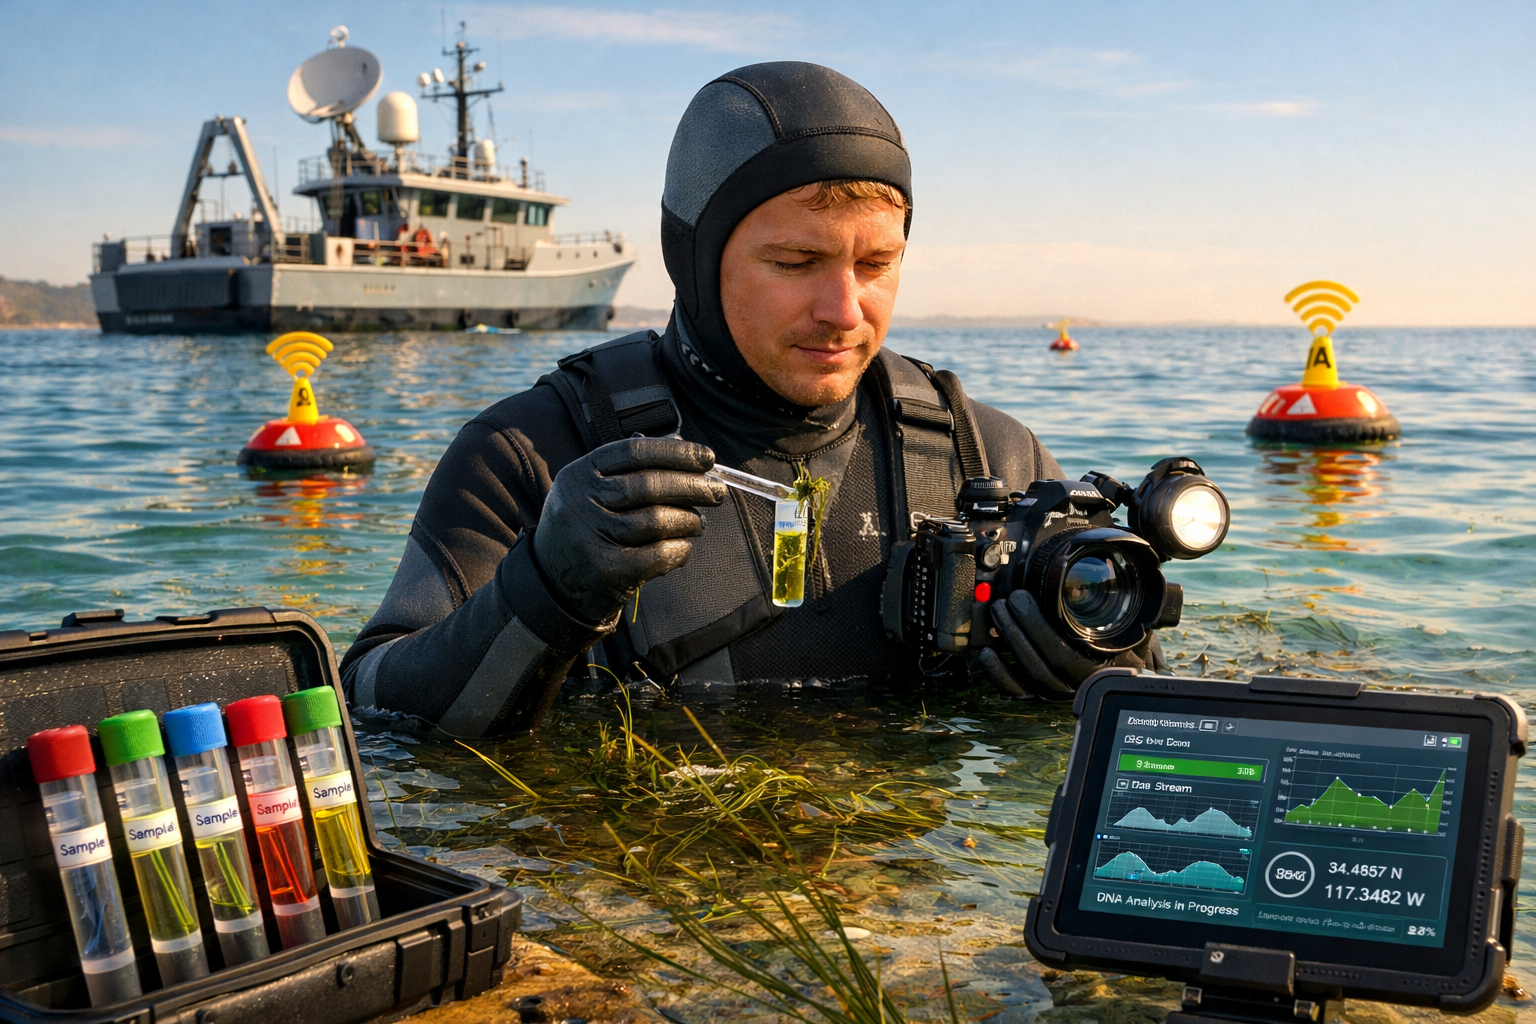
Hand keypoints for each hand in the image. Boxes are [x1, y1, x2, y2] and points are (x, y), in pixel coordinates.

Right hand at [533, 436, 726, 622]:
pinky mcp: (604, 571)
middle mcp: (579, 502)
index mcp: (579, 474)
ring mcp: (589, 537)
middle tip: (717, 492)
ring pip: (656, 521)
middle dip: (692, 486)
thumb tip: (683, 447)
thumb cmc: (587, 529)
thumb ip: (634, 469)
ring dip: (688, 521)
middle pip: (648, 485)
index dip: (675, 452)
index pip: (633, 451)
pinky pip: (657, 554)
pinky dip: (679, 550)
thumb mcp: (594, 491)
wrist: (553, 585)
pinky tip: (683, 548)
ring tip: (698, 523)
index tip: (706, 457)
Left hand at [984, 590, 1163, 698]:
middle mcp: (1078, 683)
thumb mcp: (1139, 620)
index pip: (1063, 651)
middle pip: (1040, 663)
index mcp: (1101, 666)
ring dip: (1008, 644)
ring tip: (996, 615)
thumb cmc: (1132, 643)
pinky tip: (986, 654)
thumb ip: (1135, 597)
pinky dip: (998, 675)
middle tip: (1004, 600)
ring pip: (1028, 677)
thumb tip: (1147, 561)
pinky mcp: (1044, 694)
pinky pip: (1018, 692)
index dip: (1037, 626)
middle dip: (1017, 629)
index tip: (1022, 596)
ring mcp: (1060, 690)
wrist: (1132, 676)